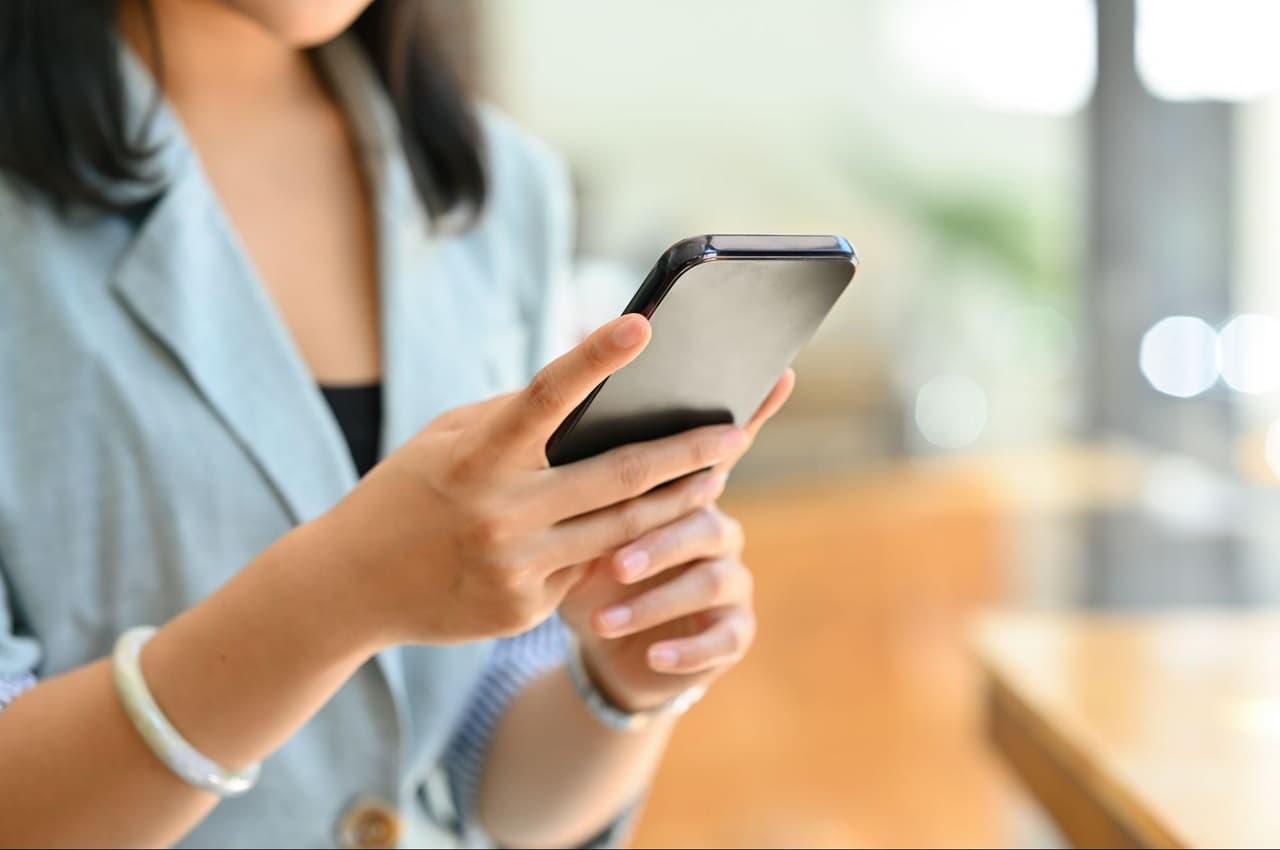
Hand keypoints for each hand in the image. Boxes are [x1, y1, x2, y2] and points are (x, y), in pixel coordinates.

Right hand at [315, 314, 748, 647]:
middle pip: (616, 478)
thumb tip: (591, 393)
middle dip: (686, 453)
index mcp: (474, 458)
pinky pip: (585, 569)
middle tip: (737, 429)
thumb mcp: (446, 442)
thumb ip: (515, 420)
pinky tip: (641, 529)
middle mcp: (498, 514)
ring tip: (717, 474)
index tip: (642, 323)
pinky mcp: (523, 612)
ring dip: (677, 502)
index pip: (542, 397)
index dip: (592, 358)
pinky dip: (612, 546)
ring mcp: (514, 569)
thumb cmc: (405, 494)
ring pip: (621, 531)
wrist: (349, 587)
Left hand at [559, 370, 794, 711]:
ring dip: (656, 600)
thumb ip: (579, 475)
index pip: (722, 442)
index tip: (779, 375)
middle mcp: (717, 525)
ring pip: (711, 577)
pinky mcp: (733, 631)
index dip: (755, 409)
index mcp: (683, 489)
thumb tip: (559, 419)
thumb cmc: (583, 563)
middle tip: (611, 559)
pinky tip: (653, 655)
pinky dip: (686, 650)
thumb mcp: (571, 520)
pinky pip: (722, 638)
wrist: (601, 642)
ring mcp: (731, 578)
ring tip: (603, 619)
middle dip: (658, 536)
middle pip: (702, 515)